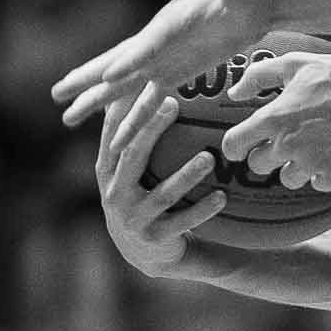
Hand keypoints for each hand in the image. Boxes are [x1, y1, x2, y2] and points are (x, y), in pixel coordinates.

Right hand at [54, 0, 272, 127]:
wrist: (252, 5)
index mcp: (172, 22)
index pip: (149, 44)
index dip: (132, 60)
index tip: (110, 77)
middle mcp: (159, 43)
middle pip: (119, 62)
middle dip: (89, 79)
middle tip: (56, 94)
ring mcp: (164, 60)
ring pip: (124, 85)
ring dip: (98, 102)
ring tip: (67, 118)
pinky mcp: (176, 75)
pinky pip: (149, 101)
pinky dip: (133, 120)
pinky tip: (117, 139)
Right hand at [98, 83, 226, 277]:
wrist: (146, 252)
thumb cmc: (140, 194)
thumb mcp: (126, 165)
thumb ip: (130, 130)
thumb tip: (138, 78)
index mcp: (108, 170)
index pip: (116, 134)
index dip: (128, 109)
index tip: (148, 81)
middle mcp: (114, 193)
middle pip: (132, 156)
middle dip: (150, 130)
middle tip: (173, 103)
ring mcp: (133, 218)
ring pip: (162, 194)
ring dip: (186, 175)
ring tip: (209, 157)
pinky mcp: (154, 239)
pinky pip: (182, 223)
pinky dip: (202, 210)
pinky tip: (223, 197)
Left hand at [222, 50, 330, 191]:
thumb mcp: (297, 64)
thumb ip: (259, 76)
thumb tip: (234, 94)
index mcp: (273, 118)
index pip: (233, 145)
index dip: (238, 145)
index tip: (246, 144)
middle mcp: (287, 144)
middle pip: (257, 166)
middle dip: (269, 154)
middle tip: (289, 139)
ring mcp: (312, 162)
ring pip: (288, 178)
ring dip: (298, 166)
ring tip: (317, 145)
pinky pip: (318, 184)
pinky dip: (325, 172)